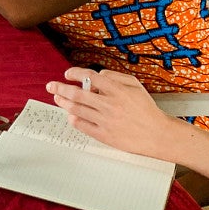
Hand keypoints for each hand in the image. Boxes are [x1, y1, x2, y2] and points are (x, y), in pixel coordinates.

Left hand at [46, 67, 180, 158]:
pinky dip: (74, 119)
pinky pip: (83, 126)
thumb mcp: (136, 85)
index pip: (90, 77)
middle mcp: (110, 105)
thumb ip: (115, 76)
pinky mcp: (105, 135)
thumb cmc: (146, 109)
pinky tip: (70, 115)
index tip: (68, 74)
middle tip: (51, 86)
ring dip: (64, 103)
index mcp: (117, 90)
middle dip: (60, 88)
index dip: (75, 73)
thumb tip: (97, 74)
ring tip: (57, 98)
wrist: (158, 135)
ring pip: (77, 109)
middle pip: (77, 94)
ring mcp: (106, 121)